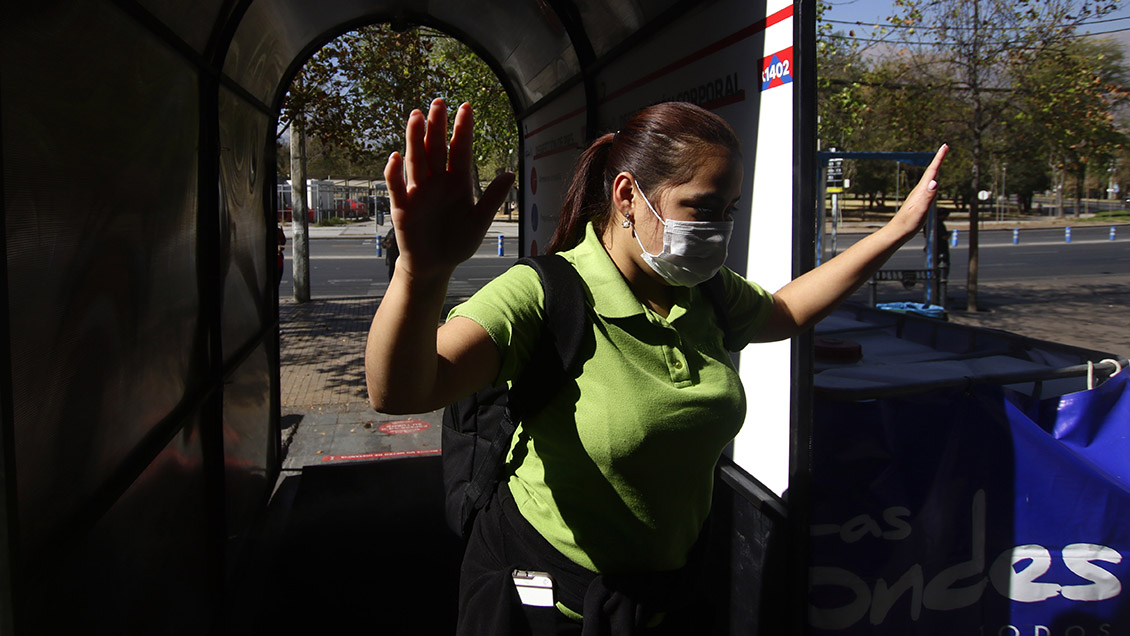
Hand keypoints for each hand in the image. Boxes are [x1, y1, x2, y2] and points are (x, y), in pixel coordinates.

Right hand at [383, 99, 514, 279]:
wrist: (436, 266)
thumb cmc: (458, 242)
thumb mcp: (480, 222)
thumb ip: (492, 199)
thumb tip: (511, 174)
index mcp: (458, 181)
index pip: (460, 149)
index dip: (462, 129)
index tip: (466, 106)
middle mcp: (436, 181)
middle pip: (435, 148)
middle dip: (436, 126)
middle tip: (437, 103)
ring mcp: (418, 191)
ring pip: (416, 160)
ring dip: (415, 139)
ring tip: (416, 117)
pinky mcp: (402, 207)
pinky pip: (397, 187)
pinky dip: (394, 173)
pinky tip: (395, 157)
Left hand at [890, 143, 947, 234]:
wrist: (898, 232)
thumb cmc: (909, 223)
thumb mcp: (921, 210)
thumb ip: (928, 196)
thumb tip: (935, 181)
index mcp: (921, 190)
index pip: (933, 170)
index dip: (939, 157)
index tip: (945, 145)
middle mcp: (919, 190)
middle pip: (931, 171)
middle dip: (939, 158)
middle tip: (945, 148)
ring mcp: (918, 195)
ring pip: (929, 177)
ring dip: (936, 167)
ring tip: (941, 159)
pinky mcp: (918, 200)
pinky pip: (928, 185)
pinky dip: (933, 178)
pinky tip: (933, 181)